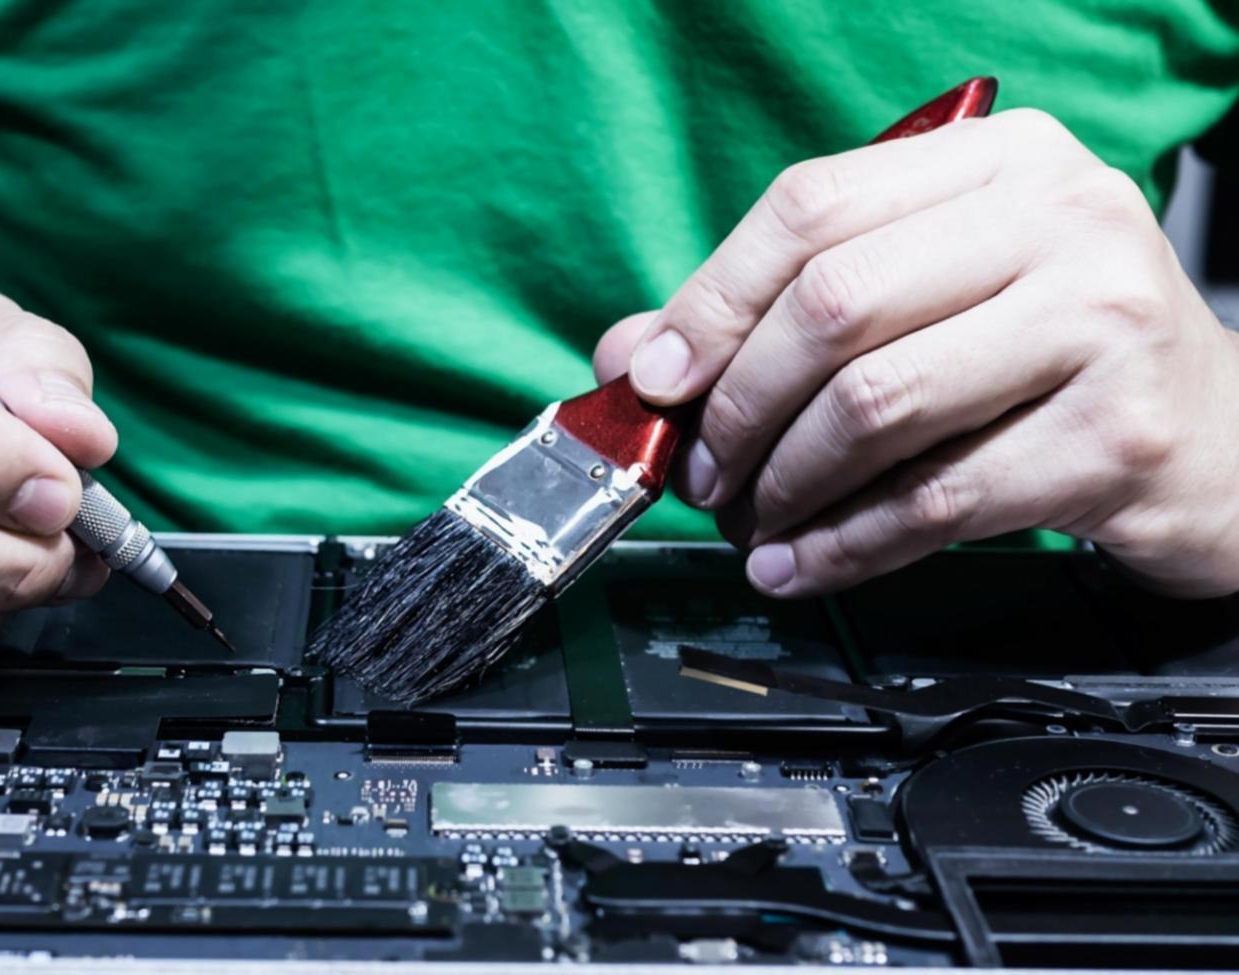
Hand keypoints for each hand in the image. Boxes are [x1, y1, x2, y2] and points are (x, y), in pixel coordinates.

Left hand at [594, 109, 1238, 598]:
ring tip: (753, 522)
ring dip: (787, 483)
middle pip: (834, 305)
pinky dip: (844, 545)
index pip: (810, 208)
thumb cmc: (1054, 360)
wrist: (1220, 442)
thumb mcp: (932, 301)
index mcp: (999, 159)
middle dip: (739, 405)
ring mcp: (1101, 320)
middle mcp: (1060, 217)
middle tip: (707, 470)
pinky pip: (935, 500)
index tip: (658, 377)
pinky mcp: (1119, 435)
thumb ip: (783, 313)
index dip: (711, 300)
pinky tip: (802, 564)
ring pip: (877, 404)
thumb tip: (635, 356)